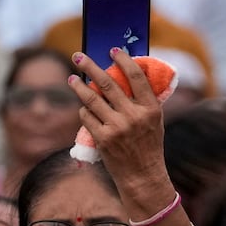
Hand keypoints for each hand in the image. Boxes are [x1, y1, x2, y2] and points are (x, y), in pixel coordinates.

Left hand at [69, 49, 169, 200]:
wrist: (142, 176)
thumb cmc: (148, 145)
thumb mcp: (154, 121)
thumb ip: (142, 100)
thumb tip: (124, 75)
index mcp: (150, 108)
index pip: (136, 76)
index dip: (123, 60)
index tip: (113, 50)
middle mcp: (134, 116)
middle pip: (107, 83)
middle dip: (90, 66)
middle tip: (78, 55)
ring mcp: (117, 127)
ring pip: (91, 98)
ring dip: (78, 86)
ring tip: (72, 78)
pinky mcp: (102, 138)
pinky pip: (87, 116)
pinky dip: (84, 110)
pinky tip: (84, 108)